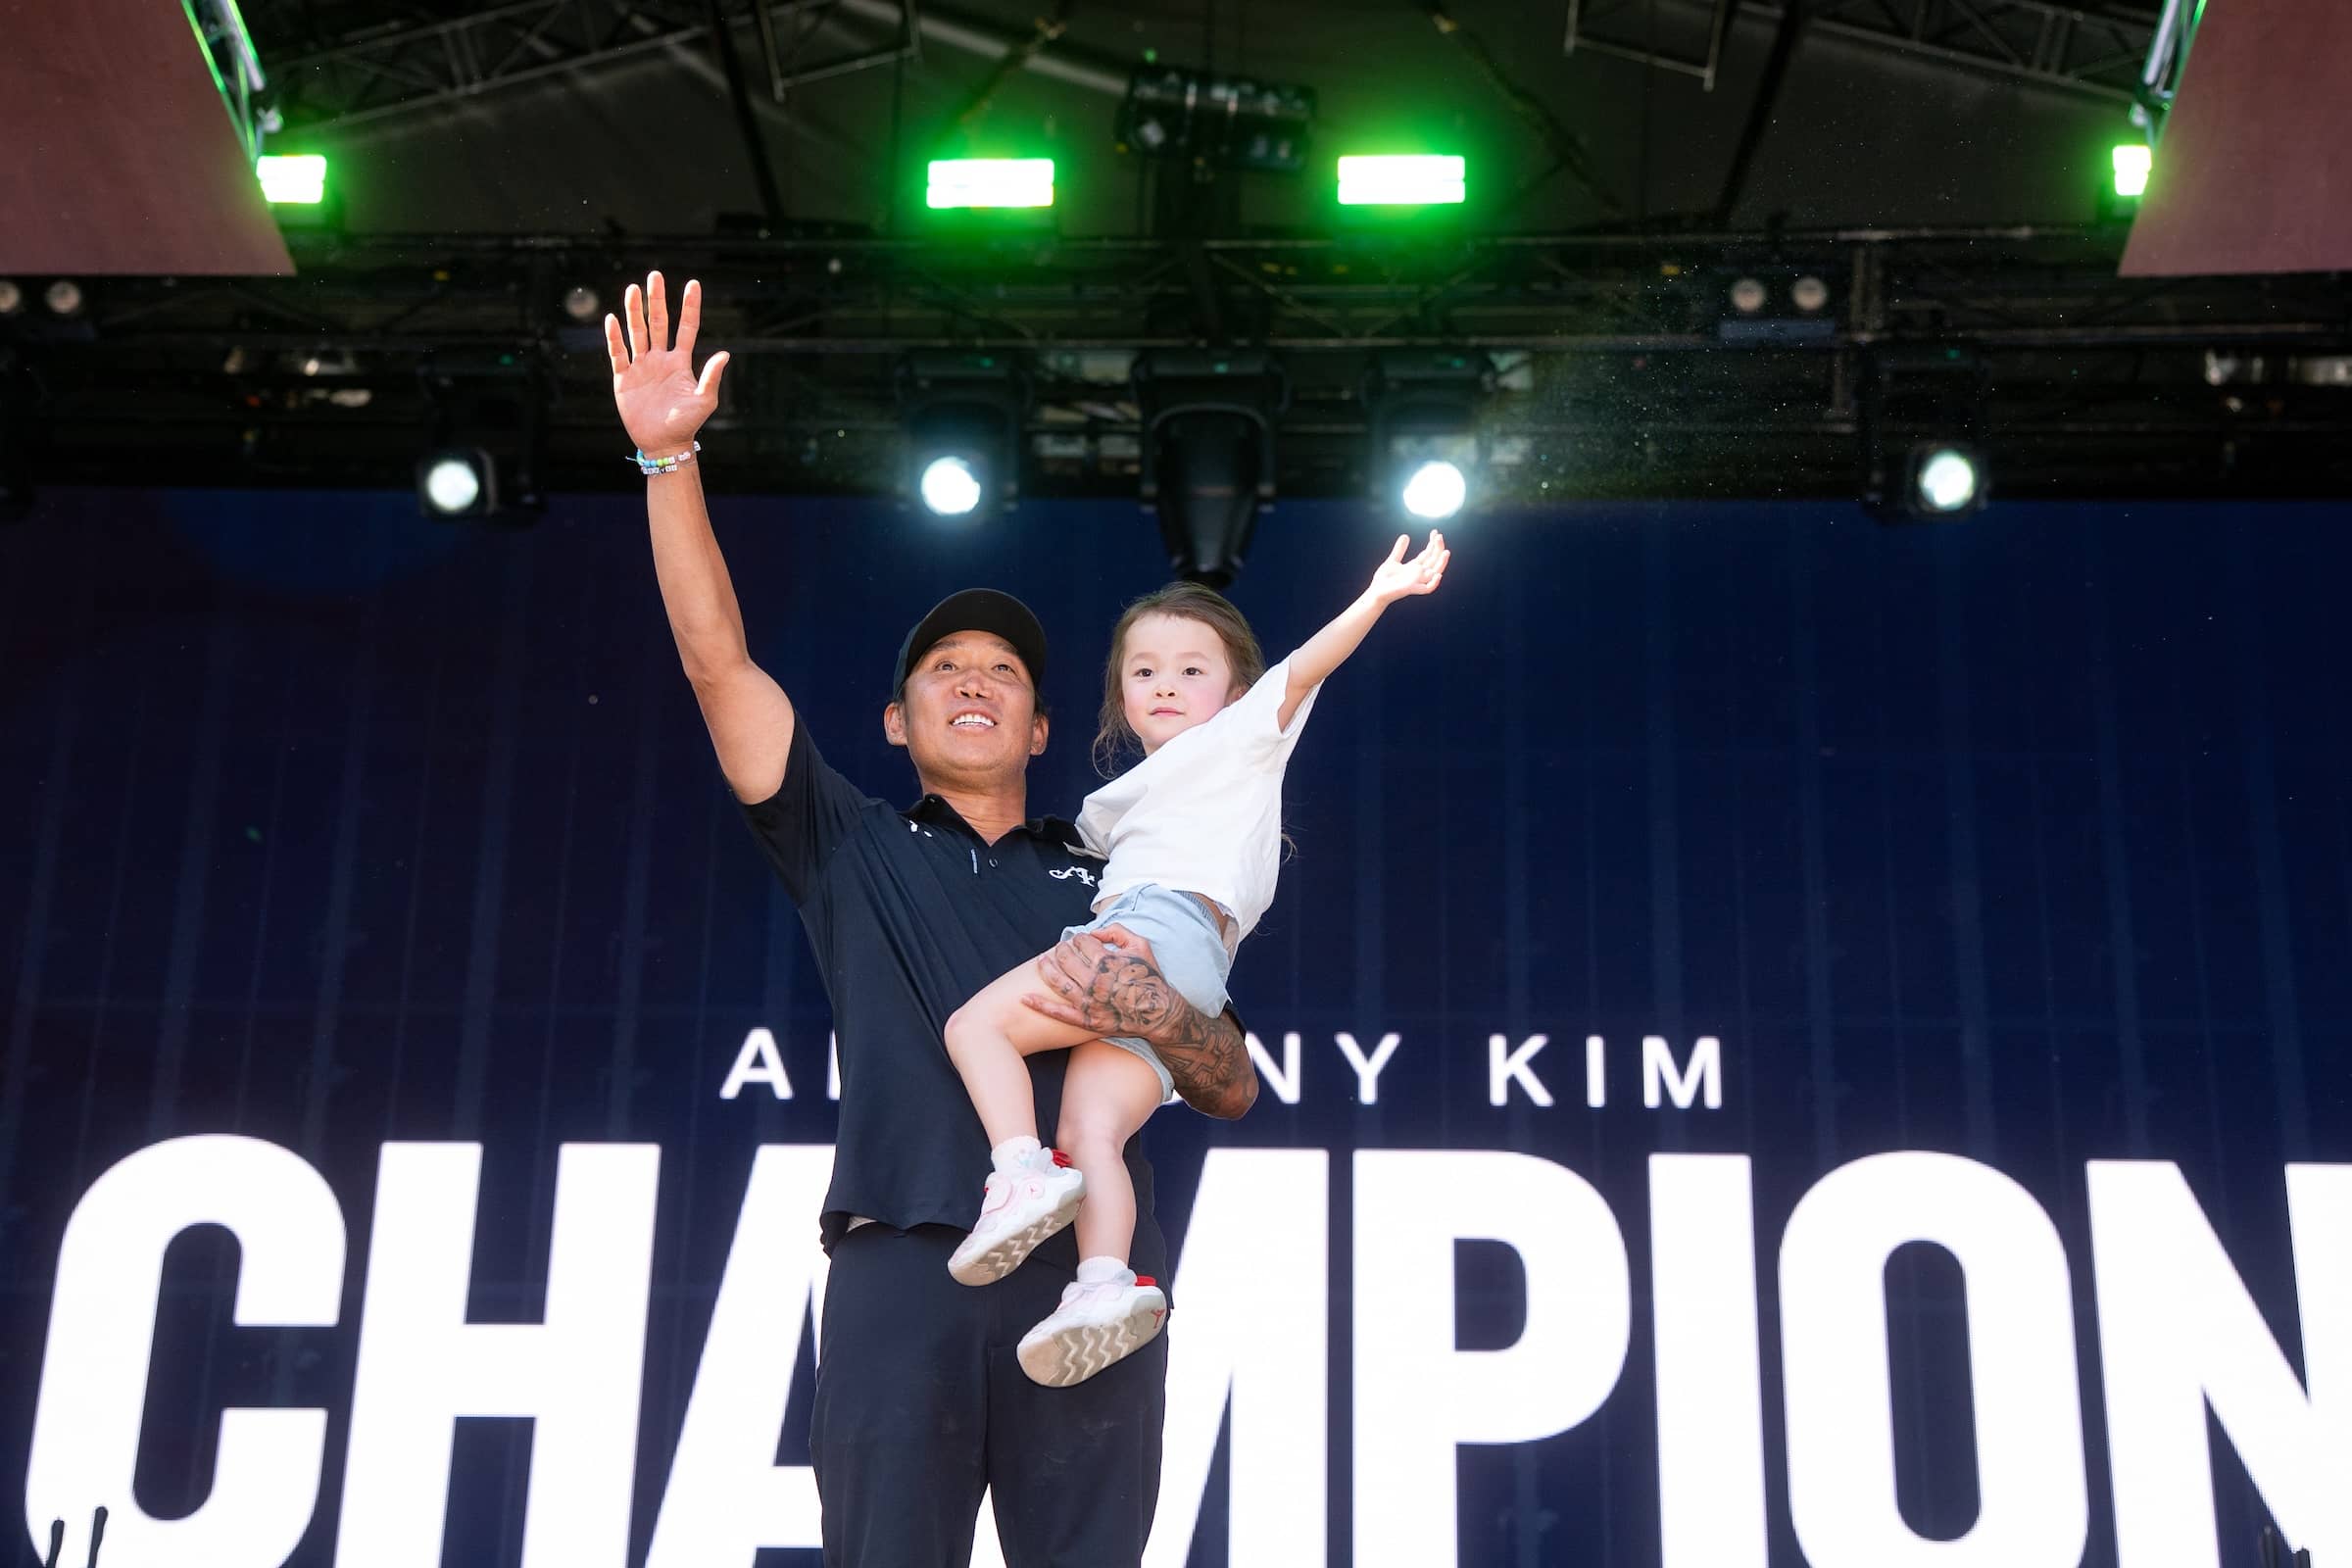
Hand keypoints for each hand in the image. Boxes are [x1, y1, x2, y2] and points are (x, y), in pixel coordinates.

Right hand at [604, 270, 730, 458]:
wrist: (664, 443)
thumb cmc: (688, 424)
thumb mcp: (704, 400)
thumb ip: (711, 376)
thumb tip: (725, 354)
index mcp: (681, 362)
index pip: (687, 327)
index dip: (689, 306)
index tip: (693, 284)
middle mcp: (660, 359)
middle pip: (658, 323)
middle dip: (656, 300)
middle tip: (654, 275)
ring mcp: (641, 367)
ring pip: (637, 332)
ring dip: (634, 311)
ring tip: (632, 289)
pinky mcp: (624, 378)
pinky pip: (618, 353)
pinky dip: (615, 337)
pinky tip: (612, 319)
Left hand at [1020, 925, 1180, 1038]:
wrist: (1159, 1012)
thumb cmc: (1150, 976)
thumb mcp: (1141, 945)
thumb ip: (1117, 931)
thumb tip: (1094, 931)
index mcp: (1107, 961)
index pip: (1082, 942)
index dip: (1079, 937)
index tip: (1080, 940)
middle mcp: (1095, 981)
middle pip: (1066, 958)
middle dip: (1061, 949)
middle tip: (1062, 948)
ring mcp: (1089, 1002)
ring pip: (1058, 982)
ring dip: (1045, 969)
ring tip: (1040, 961)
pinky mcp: (1086, 1020)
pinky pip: (1059, 1013)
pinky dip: (1040, 1005)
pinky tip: (1024, 998)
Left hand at [1366, 530, 1448, 603]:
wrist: (1375, 592)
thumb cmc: (1383, 580)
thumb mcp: (1392, 560)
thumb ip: (1399, 550)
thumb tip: (1406, 536)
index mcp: (1414, 567)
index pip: (1428, 554)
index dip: (1433, 543)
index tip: (1435, 532)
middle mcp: (1418, 574)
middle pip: (1433, 561)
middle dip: (1438, 549)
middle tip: (1439, 537)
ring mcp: (1416, 582)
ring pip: (1435, 573)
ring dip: (1442, 563)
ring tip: (1446, 552)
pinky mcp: (1412, 589)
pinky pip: (1428, 589)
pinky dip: (1434, 583)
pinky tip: (1437, 574)